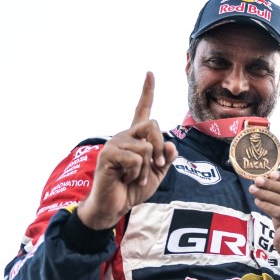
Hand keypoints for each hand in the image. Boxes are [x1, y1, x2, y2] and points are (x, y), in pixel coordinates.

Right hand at [77, 72, 177, 230]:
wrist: (114, 207)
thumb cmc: (133, 189)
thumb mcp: (157, 173)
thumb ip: (166, 158)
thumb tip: (170, 144)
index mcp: (136, 138)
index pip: (142, 110)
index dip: (147, 92)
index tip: (149, 73)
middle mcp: (124, 136)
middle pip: (153, 126)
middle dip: (160, 148)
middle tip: (156, 166)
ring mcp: (115, 144)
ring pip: (146, 147)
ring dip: (147, 169)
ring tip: (134, 178)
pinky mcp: (109, 155)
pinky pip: (136, 158)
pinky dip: (137, 173)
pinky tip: (126, 179)